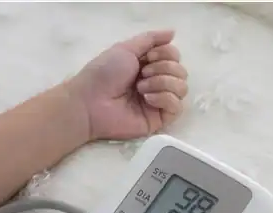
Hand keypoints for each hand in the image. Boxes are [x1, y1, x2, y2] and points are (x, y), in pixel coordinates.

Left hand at [66, 30, 188, 140]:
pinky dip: (165, 98)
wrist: (91, 102)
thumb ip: (151, 39)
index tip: (148, 57)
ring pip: (182, 88)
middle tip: (142, 74)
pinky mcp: (158, 119)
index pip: (175, 57)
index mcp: (149, 66)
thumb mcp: (126, 48)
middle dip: (164, 68)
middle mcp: (156, 83)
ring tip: (141, 87)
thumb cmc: (104, 74)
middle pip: (181, 72)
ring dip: (163, 82)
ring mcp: (158, 102)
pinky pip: (177, 107)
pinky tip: (148, 98)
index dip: (167, 54)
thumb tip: (173, 32)